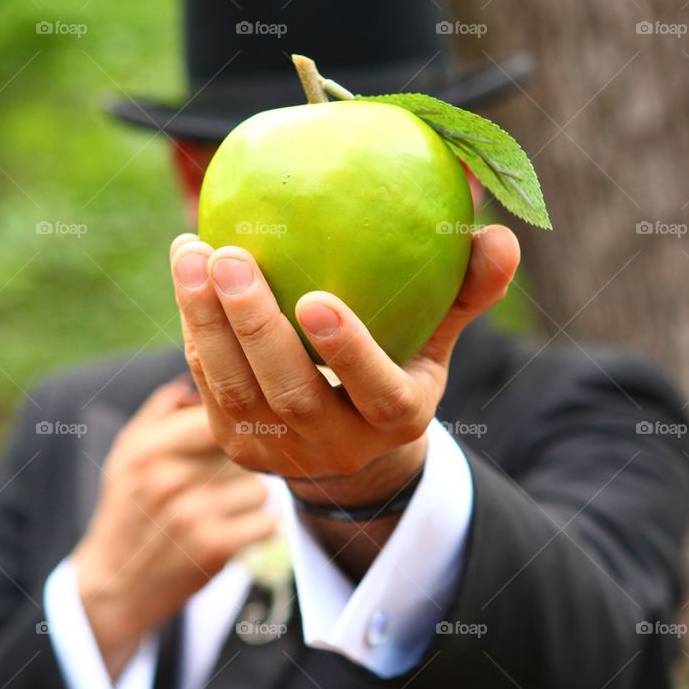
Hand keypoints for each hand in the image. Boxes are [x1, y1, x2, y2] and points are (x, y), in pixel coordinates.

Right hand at [72, 378, 277, 678]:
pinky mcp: (215, 547)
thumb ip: (162, 409)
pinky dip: (259, 528)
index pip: (221, 409)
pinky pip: (267, 520)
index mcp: (149, 447)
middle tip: (232, 476)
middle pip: (248, 447)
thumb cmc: (129, 509)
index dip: (243, 416)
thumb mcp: (128, 453)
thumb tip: (201, 375)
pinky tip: (236, 532)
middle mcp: (170, 476)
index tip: (247, 426)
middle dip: (250, 460)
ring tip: (224, 509)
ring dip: (253, 498)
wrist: (115, 584)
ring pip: (262, 485)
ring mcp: (193, 513)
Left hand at [169, 225, 520, 513]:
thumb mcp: (438, 336)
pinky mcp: (237, 443)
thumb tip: (503, 236)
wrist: (350, 447)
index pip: (375, 393)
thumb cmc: (401, 366)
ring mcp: (280, 452)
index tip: (317, 298)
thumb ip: (466, 290)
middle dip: (255, 326)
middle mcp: (336, 445)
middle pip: (291, 392)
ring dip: (206, 321)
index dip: (348, 353)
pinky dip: (194, 328)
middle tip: (231, 256)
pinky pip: (209, 384)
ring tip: (192, 250)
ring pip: (236, 389)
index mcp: (396, 420)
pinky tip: (185, 265)